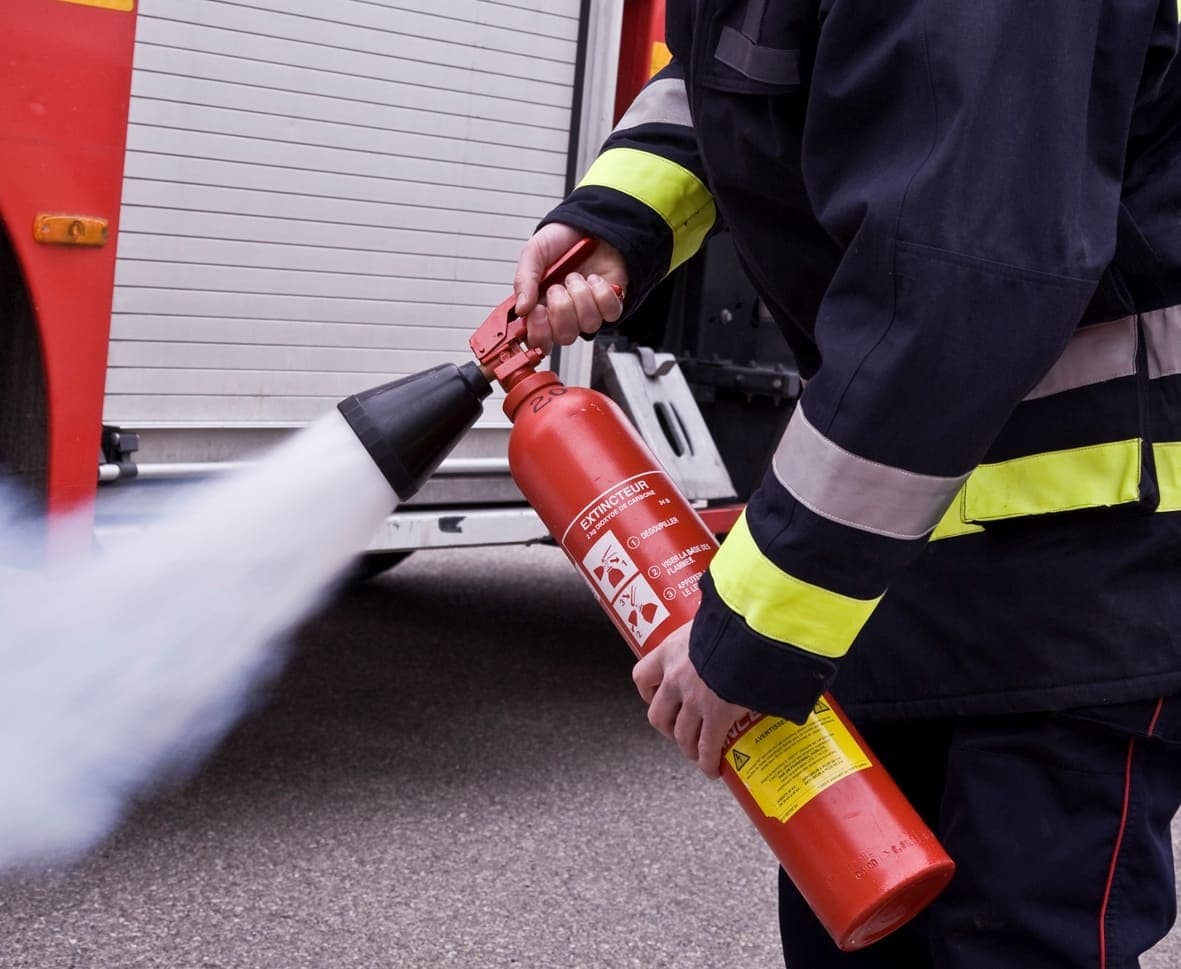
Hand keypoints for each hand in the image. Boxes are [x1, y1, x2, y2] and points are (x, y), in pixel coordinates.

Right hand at [513, 222, 627, 354]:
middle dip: (561, 310)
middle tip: (557, 287)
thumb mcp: (534, 252)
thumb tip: (521, 309)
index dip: (539, 333)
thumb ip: (524, 280)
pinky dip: (602, 293)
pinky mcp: (610, 303)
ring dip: (581, 296)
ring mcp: (588, 310)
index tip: (537, 311)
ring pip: (587, 324)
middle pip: (565, 337)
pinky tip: (594, 279)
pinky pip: (609, 312)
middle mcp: (565, 313)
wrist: (588, 224)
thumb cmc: (561, 240)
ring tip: (576, 276)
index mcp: (541, 306)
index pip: (538, 339)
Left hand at [632, 621, 751, 778]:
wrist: (749, 631)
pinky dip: (708, 762)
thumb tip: (728, 614)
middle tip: (678, 731)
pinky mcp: (717, 716)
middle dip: (667, 727)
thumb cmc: (732, 617)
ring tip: (697, 753)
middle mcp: (675, 679)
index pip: (642, 676)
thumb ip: (712, 623)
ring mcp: (694, 700)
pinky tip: (713, 769)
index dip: (648, 691)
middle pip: (658, 715)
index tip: (657, 695)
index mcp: (670, 652)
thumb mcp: (711, 615)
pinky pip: (708, 747)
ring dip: (688, 747)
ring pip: (682, 735)